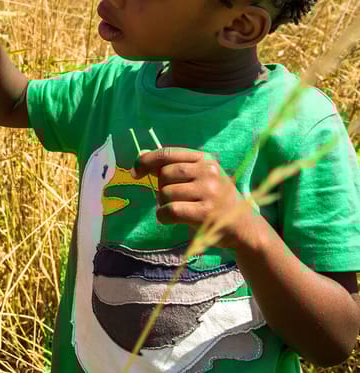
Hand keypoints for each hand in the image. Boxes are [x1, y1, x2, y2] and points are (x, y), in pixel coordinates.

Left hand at [134, 148, 258, 250]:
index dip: (146, 161)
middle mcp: (209, 172)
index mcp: (205, 159)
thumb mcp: (200, 177)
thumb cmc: (216, 200)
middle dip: (161, 187)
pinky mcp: (206, 213)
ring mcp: (209, 192)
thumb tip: (141, 156)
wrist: (245, 227)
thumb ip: (174, 167)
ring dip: (162, 204)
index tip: (135, 171)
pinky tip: (168, 219)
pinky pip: (170, 210)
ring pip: (165, 192)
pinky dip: (163, 216)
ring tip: (176, 209)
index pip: (167, 153)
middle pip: (164, 174)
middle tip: (172, 198)